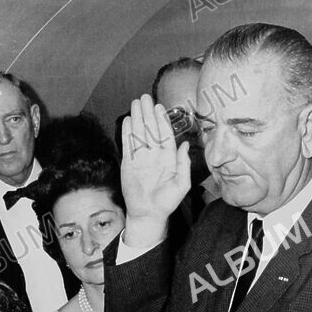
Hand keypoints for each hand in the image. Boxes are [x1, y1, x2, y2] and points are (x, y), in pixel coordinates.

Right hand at [121, 95, 191, 246]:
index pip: (164, 134)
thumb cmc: (167, 201)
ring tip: (135, 103)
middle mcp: (154, 155)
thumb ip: (184, 164)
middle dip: (147, 113)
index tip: (158, 106)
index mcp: (168, 157)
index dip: (161, 120)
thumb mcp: (182, 184)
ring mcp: (141, 158)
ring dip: (137, 118)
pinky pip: (128, 145)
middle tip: (144, 97)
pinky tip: (128, 120)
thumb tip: (184, 145)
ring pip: (139, 133)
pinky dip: (127, 132)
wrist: (149, 213)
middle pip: (150, 129)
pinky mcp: (129, 163)